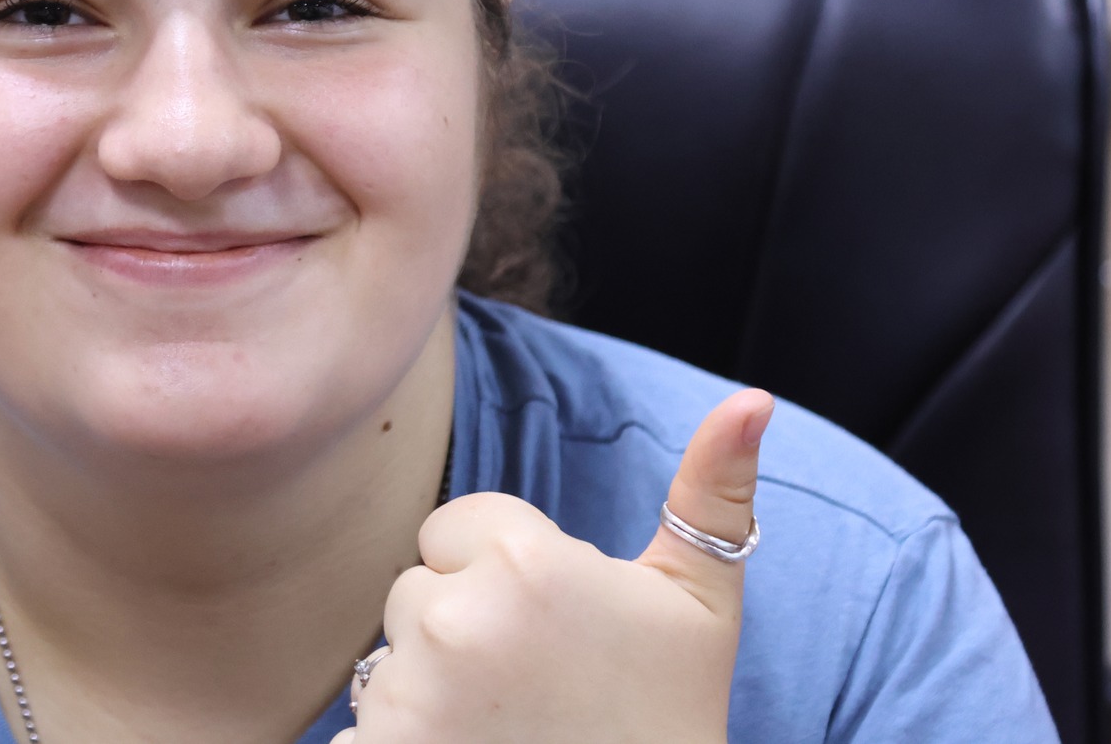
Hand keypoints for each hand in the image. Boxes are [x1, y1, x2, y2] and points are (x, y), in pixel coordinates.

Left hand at [336, 388, 773, 743]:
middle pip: (417, 590)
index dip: (498, 576)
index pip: (453, 528)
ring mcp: (411, 693)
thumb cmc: (670, 721)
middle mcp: (459, 617)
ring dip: (429, 690)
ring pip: (389, 658)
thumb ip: (714, 493)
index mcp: (525, 560)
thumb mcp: (701, 606)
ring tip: (505, 730)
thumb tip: (752, 398)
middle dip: (461, 630)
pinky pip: (358, 730)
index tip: (551, 629)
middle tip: (532, 689)